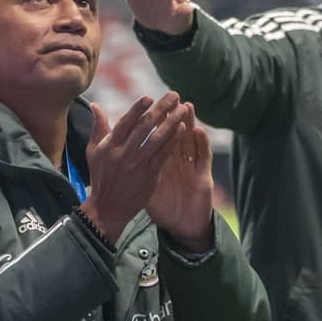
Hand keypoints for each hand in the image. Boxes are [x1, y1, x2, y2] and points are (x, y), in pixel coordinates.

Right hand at [81, 93, 189, 243]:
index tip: (149, 97)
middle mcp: (124, 153)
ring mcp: (138, 164)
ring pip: (157, 139)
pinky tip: (183, 129)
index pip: (125, 122)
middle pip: (145, 127)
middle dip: (160, 109)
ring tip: (182, 109)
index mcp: (110, 145)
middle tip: (173, 95)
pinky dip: (173, 140)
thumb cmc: (100, 177)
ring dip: (172, 121)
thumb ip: (98, 127)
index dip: (137, 109)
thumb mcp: (94, 151)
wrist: (107, 207)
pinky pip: (164, 154)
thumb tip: (95, 105)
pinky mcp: (149, 175)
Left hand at [146, 103, 214, 251]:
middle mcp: (179, 160)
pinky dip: (202, 143)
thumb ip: (135, 170)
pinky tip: (199, 131)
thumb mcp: (146, 186)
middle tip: (172, 97)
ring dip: (190, 122)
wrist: (182, 223)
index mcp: (163, 160)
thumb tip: (118, 156)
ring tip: (187, 106)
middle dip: (172, 115)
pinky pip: (203, 157)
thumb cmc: (164, 206)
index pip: (158, 136)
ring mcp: (192, 166)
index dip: (155, 121)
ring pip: (191, 140)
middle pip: (176, 133)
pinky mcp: (204, 176)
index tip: (149, 102)